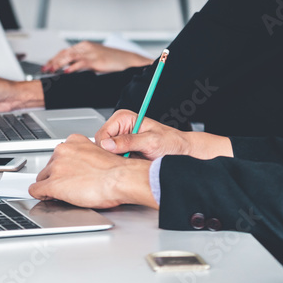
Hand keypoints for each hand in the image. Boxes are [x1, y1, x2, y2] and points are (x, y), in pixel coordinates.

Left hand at [29, 135, 157, 208]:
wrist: (120, 178)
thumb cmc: (116, 170)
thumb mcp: (99, 153)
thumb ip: (85, 156)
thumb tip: (81, 165)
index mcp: (74, 141)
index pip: (59, 154)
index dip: (62, 166)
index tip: (67, 172)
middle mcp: (62, 151)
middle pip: (49, 166)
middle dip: (56, 175)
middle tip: (68, 184)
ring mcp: (56, 167)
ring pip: (42, 177)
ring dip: (49, 185)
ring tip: (63, 192)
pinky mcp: (54, 184)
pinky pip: (36, 190)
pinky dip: (40, 195)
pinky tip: (47, 197)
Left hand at [41, 41, 153, 73]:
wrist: (128, 60)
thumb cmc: (114, 61)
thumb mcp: (95, 60)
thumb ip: (83, 63)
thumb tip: (70, 70)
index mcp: (85, 46)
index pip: (65, 51)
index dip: (54, 59)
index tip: (47, 66)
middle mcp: (86, 47)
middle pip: (64, 53)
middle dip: (53, 62)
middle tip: (44, 70)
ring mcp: (91, 52)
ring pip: (69, 57)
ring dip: (58, 64)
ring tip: (51, 70)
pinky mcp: (96, 60)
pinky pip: (81, 63)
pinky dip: (72, 68)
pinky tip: (66, 72)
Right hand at [94, 110, 232, 160]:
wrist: (181, 151)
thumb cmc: (171, 142)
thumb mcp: (151, 142)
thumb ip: (129, 142)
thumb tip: (107, 144)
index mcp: (123, 117)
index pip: (102, 134)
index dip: (108, 148)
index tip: (120, 156)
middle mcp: (119, 126)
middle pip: (101, 144)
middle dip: (112, 155)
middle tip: (129, 159)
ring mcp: (120, 139)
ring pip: (106, 153)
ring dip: (117, 160)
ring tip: (133, 161)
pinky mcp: (123, 149)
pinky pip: (113, 159)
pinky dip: (120, 164)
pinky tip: (132, 164)